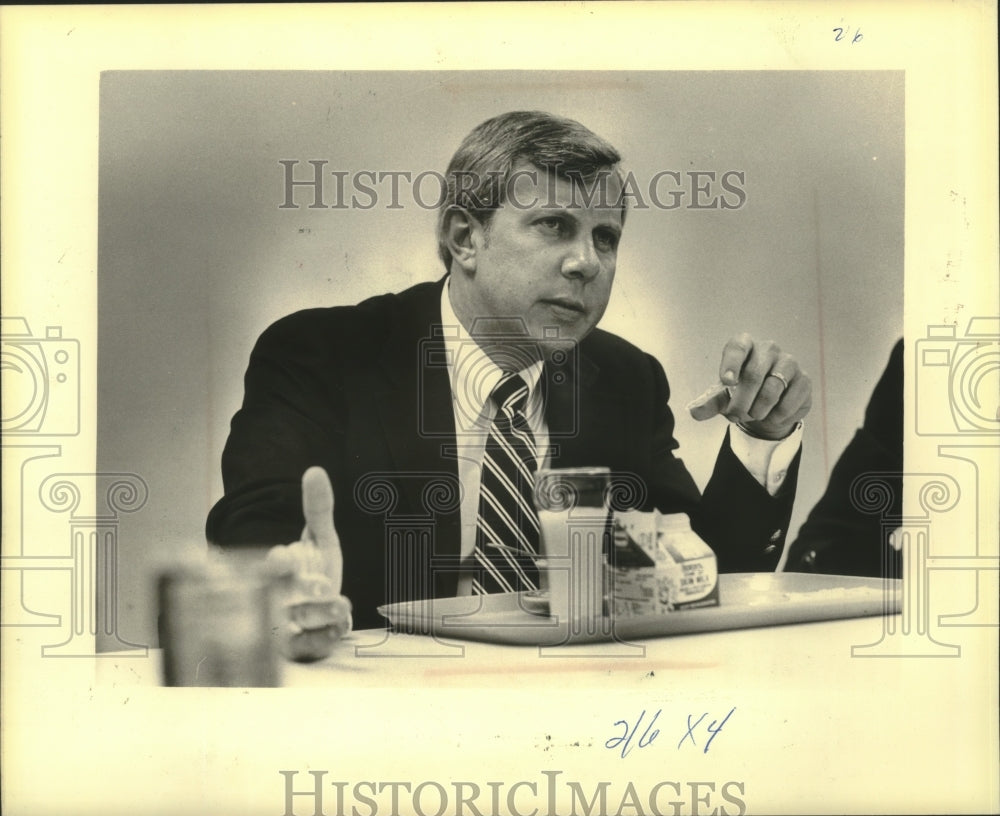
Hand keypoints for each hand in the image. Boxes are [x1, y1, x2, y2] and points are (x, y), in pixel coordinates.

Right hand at [265, 466, 351, 661]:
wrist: (324, 611)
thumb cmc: (316, 573)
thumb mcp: (320, 540)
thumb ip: (318, 509)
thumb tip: (315, 471)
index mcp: (276, 572)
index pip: (271, 568)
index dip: (277, 564)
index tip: (286, 555)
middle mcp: (276, 600)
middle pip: (282, 598)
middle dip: (300, 590)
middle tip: (323, 585)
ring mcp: (287, 627)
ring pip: (296, 624)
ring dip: (318, 615)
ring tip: (342, 604)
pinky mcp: (301, 649)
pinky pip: (308, 648)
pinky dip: (324, 639)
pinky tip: (340, 628)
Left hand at [687, 333, 811, 439]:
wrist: (769, 405)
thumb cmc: (741, 392)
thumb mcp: (723, 397)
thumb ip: (708, 403)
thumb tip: (694, 412)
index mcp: (745, 345)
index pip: (737, 347)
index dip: (731, 364)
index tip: (727, 382)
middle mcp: (768, 349)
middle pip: (753, 375)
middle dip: (741, 402)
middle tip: (734, 416)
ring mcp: (789, 362)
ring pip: (772, 390)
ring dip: (758, 410)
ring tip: (754, 415)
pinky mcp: (804, 380)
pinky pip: (789, 402)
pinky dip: (776, 416)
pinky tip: (771, 416)